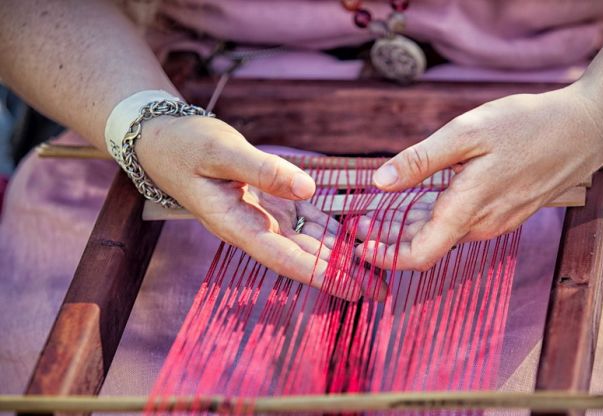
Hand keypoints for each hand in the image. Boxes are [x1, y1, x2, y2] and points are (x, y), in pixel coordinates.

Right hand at [135, 116, 383, 299]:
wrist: (163, 140)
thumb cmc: (186, 145)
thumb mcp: (221, 152)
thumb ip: (263, 170)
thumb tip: (309, 188)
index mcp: (237, 224)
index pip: (284, 257)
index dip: (319, 273)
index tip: (351, 288)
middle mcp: (253, 227)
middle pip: (303, 257)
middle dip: (340, 274)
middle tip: (379, 291)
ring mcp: (264, 215)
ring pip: (308, 242)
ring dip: (340, 257)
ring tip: (375, 272)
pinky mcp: (271, 200)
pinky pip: (306, 219)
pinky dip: (330, 230)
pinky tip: (356, 238)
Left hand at [357, 86, 602, 270]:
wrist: (587, 128)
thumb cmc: (528, 126)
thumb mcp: (468, 132)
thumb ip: (421, 160)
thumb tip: (379, 182)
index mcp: (468, 210)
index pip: (420, 255)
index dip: (386, 258)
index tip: (361, 246)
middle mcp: (483, 226)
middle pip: (428, 245)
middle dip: (392, 237)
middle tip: (360, 220)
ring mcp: (499, 221)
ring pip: (446, 233)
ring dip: (413, 226)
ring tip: (383, 207)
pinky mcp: (509, 212)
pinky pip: (465, 222)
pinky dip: (437, 216)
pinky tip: (424, 196)